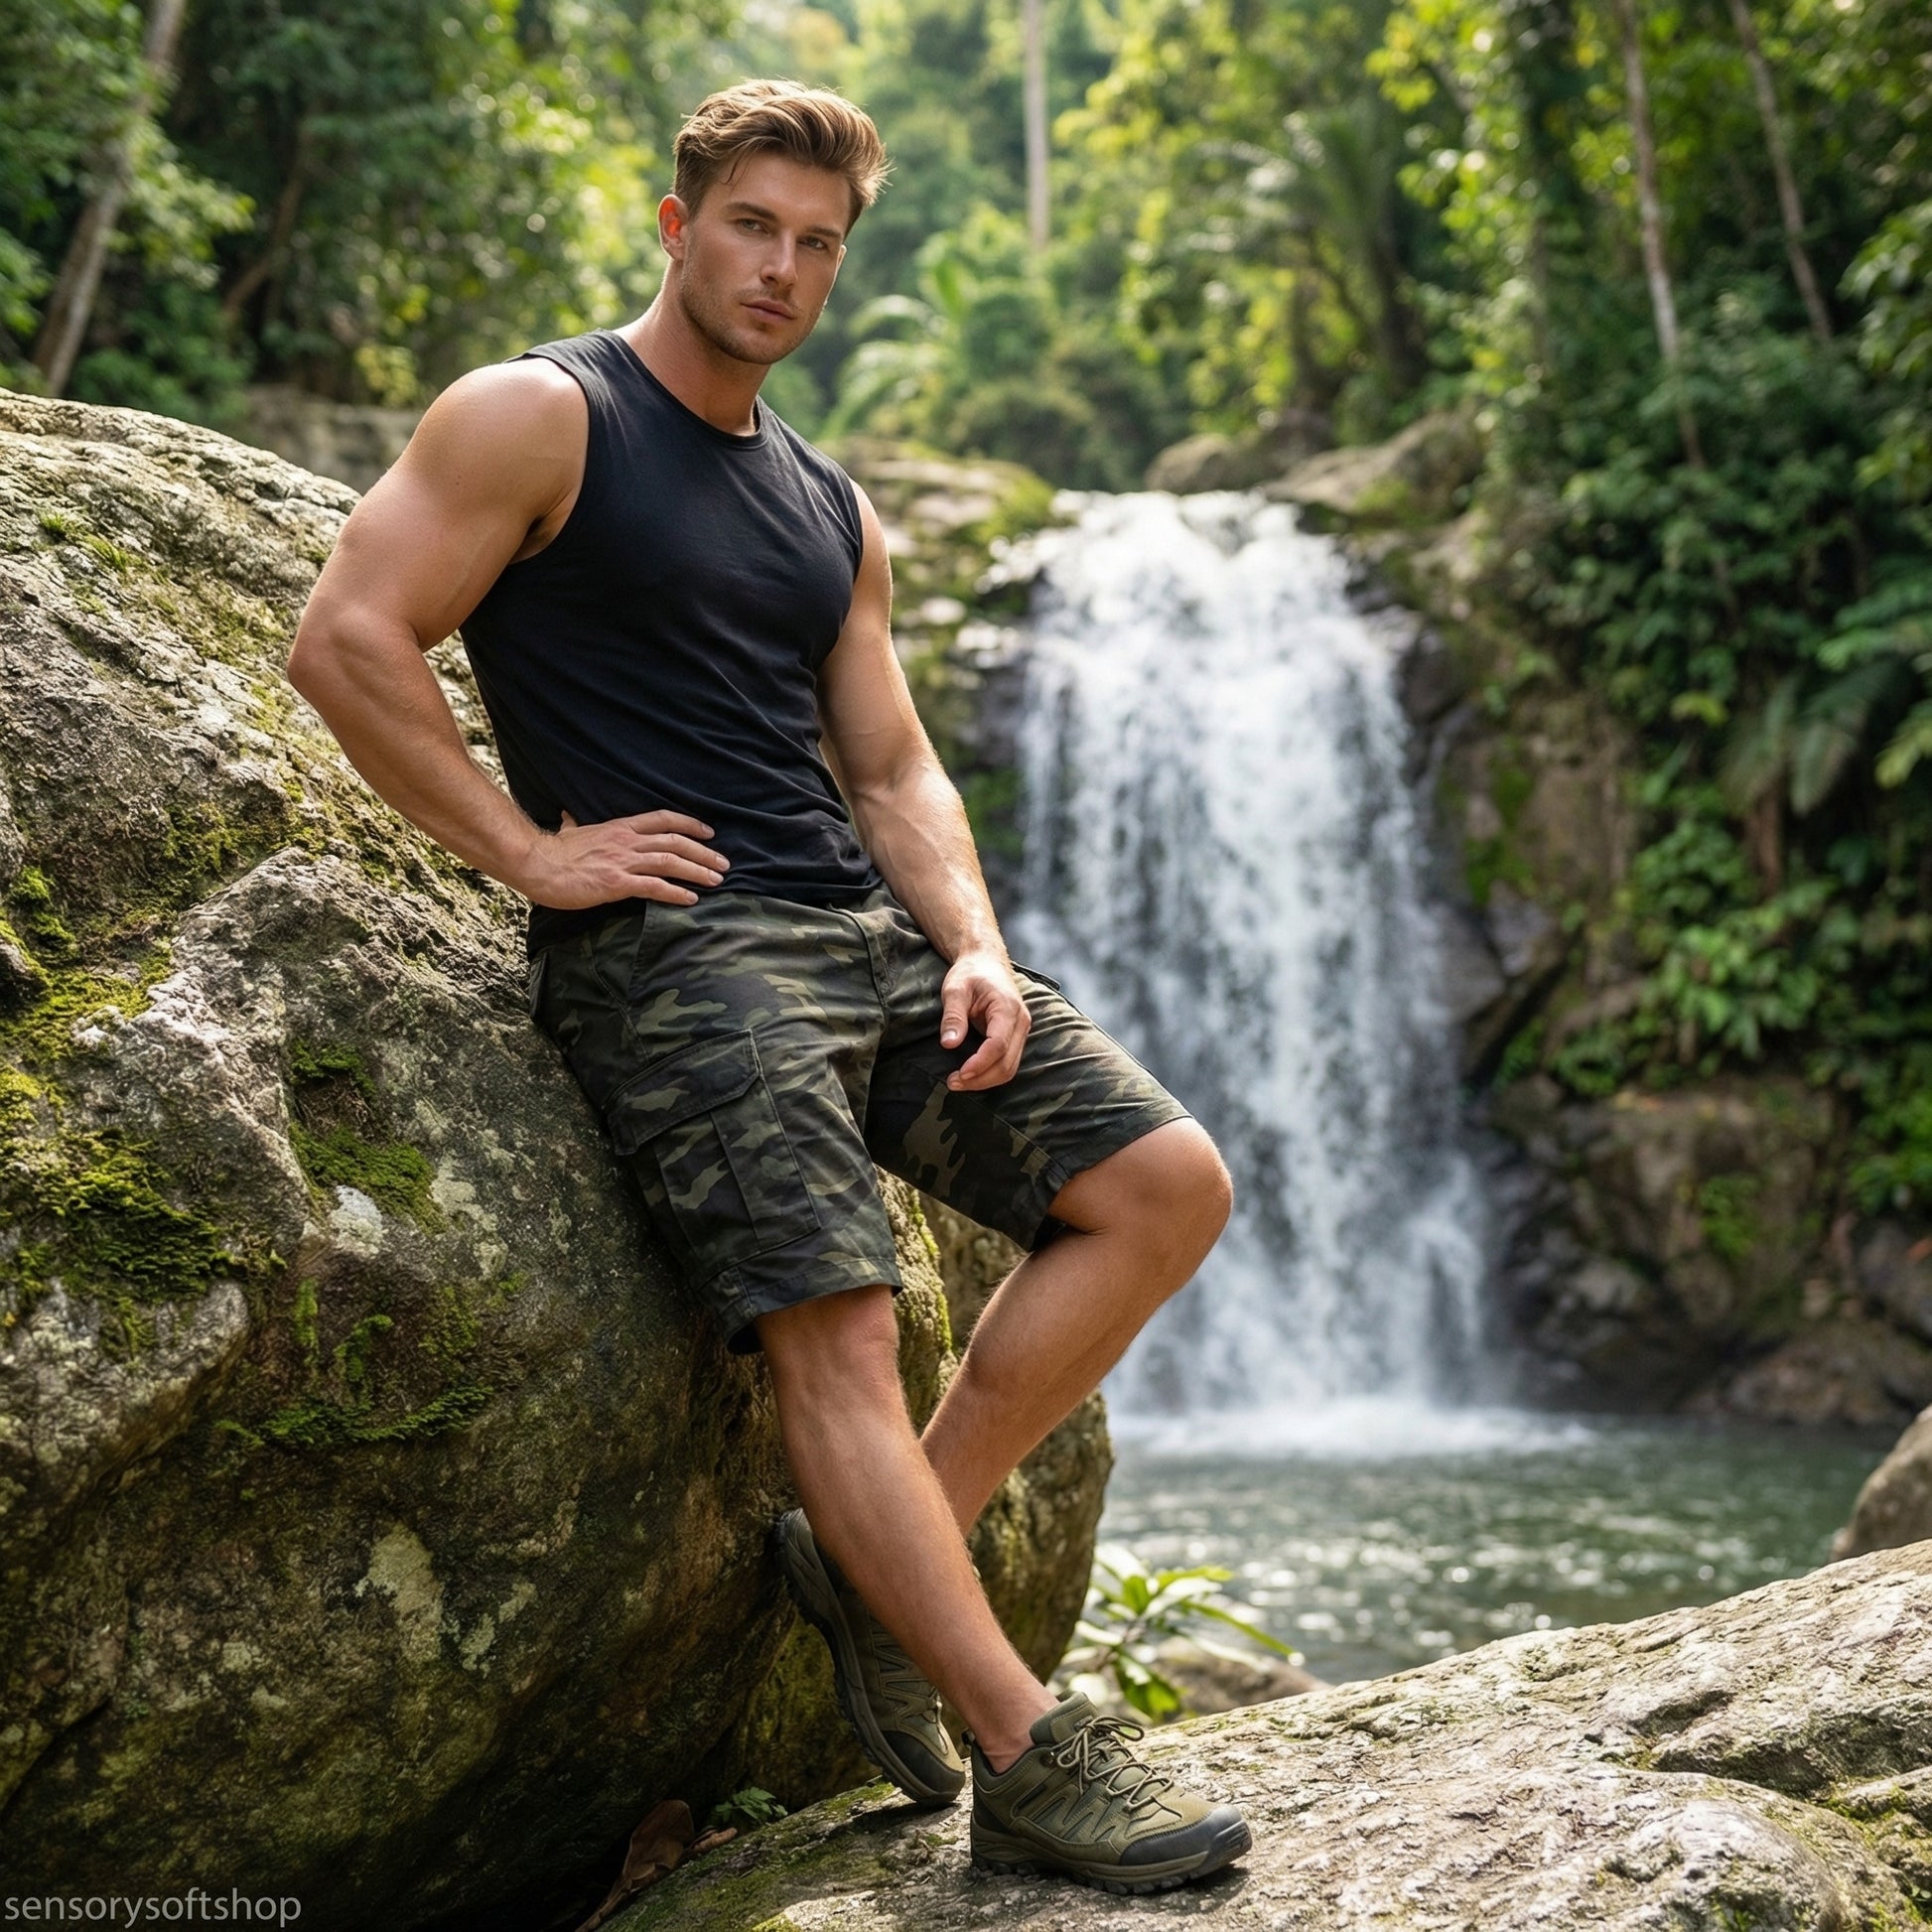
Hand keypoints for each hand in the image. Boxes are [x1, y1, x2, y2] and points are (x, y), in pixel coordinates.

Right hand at [520, 809, 729, 908]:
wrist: (536, 864)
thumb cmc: (552, 852)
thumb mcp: (568, 831)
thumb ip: (574, 824)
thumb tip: (568, 816)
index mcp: (620, 827)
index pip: (663, 819)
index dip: (690, 824)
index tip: (709, 833)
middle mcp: (627, 841)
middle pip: (675, 841)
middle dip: (703, 852)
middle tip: (723, 864)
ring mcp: (623, 861)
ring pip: (670, 861)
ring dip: (698, 871)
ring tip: (717, 881)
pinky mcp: (617, 883)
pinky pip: (654, 886)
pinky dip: (676, 892)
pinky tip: (691, 899)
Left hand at [939, 951, 1030, 1090]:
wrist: (986, 962)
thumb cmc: (970, 973)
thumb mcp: (955, 989)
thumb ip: (953, 1016)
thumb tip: (949, 1044)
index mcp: (1007, 1007)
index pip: (998, 1044)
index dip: (980, 1063)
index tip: (959, 1074)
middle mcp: (1020, 1022)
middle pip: (1007, 1063)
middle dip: (980, 1079)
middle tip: (952, 1083)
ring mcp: (1021, 1031)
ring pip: (1009, 1068)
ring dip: (985, 1081)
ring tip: (958, 1082)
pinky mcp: (1016, 1037)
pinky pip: (1007, 1063)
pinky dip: (989, 1074)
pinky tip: (970, 1075)